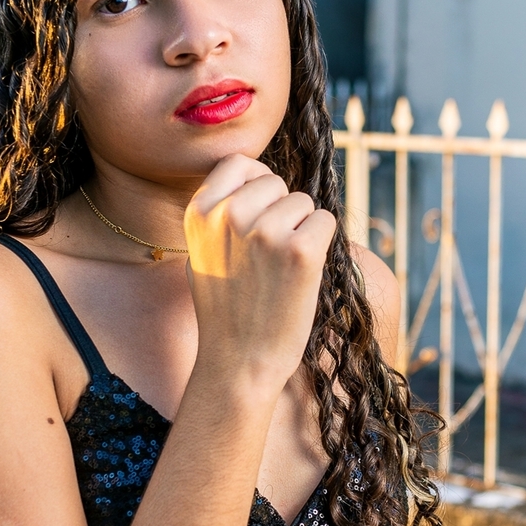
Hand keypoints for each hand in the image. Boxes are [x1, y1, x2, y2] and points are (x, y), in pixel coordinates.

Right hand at [184, 154, 335, 402]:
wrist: (238, 362)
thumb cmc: (226, 311)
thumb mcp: (203, 253)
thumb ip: (219, 214)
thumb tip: (254, 181)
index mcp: (199, 212)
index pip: (239, 163)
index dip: (256, 185)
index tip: (258, 216)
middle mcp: (230, 214)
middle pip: (276, 182)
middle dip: (281, 211)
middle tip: (268, 257)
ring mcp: (266, 231)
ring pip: (304, 202)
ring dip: (302, 230)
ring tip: (280, 270)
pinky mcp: (300, 251)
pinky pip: (326, 221)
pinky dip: (322, 244)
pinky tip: (301, 274)